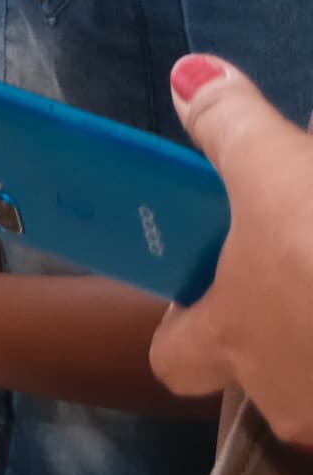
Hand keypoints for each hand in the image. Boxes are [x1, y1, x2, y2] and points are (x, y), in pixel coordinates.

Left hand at [153, 55, 312, 439]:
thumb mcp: (277, 166)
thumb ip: (231, 125)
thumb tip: (190, 79)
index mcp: (229, 339)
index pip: (174, 357)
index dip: (186, 323)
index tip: (203, 281)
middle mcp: (283, 394)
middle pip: (261, 374)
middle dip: (280, 328)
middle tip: (300, 262)